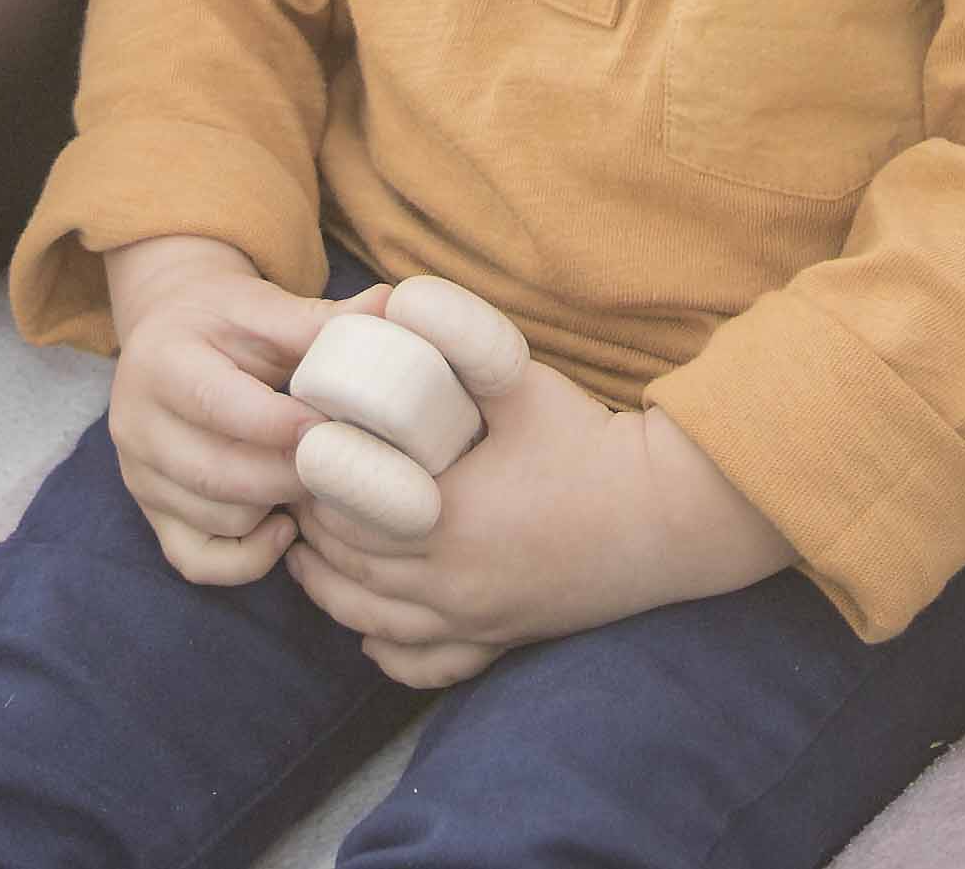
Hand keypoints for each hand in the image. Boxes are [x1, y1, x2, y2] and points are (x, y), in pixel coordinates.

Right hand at [105, 239, 351, 587]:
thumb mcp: (265, 306)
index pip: (219, 405)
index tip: (333, 427)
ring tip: (316, 480)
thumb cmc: (226, 320)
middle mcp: (136, 423)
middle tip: (342, 461)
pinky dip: (247, 558)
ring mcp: (138, 475)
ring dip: (277, 508)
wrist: (167, 332)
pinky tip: (283, 526)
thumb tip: (392, 305)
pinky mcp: (150, 512)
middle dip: (291, 473)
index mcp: (162, 360)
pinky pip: (197, 561)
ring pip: (217, 519)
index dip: (281, 424)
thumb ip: (323, 318)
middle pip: (218, 473)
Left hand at [285, 349, 787, 687]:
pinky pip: (425, 665)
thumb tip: (398, 299)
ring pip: (373, 622)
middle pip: (349, 569)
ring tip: (309, 556)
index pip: (344, 514)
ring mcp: (475, 620)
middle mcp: (451, 584)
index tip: (301, 456)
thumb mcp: (521, 381)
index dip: (312, 487)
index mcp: (445, 521)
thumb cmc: (591, 442)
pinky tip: (370, 629)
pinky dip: (388, 650)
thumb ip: (457, 338)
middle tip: (297, 496)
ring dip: (332, 591)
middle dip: (315, 534)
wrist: (667, 515)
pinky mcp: (501, 639)